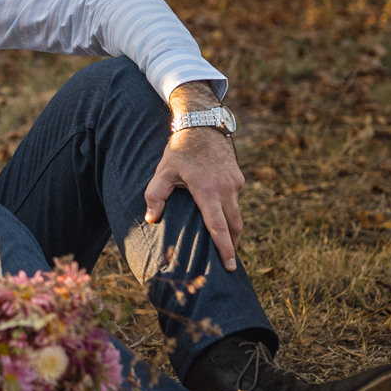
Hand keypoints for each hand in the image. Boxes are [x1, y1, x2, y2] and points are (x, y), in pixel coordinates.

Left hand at [143, 128, 245, 269]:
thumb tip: (151, 219)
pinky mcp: (238, 178)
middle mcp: (226, 189)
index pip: (219, 227)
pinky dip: (230, 213)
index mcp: (208, 190)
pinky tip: (222, 219)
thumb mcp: (163, 171)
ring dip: (233, 231)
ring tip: (227, 247)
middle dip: (232, 246)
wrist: (203, 125)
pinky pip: (235, 201)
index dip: (225, 248)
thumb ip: (155, 195)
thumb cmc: (180, 150)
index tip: (229, 265)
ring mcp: (235, 183)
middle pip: (234, 226)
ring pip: (237, 214)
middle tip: (229, 265)